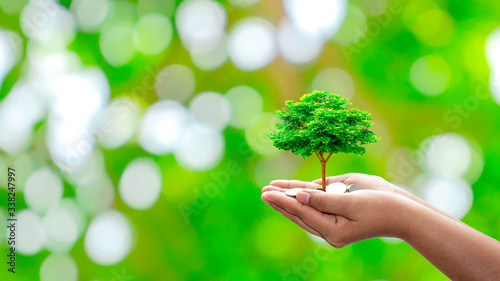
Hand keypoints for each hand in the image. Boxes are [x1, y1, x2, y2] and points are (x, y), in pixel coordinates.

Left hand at [264, 173, 459, 222]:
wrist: (404, 212)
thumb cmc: (381, 206)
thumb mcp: (352, 202)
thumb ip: (324, 199)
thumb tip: (299, 196)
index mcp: (332, 231)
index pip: (301, 213)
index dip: (283, 200)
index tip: (267, 192)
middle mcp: (330, 229)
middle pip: (299, 214)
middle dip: (280, 201)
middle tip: (263, 191)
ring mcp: (334, 223)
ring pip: (305, 210)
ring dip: (289, 199)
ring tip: (271, 190)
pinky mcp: (339, 215)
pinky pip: (317, 206)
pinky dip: (304, 198)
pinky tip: (292, 191)